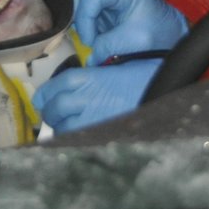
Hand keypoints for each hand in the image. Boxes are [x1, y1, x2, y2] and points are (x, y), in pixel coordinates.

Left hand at [31, 60, 160, 132]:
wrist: (165, 93)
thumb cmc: (145, 77)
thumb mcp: (114, 67)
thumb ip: (90, 77)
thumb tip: (71, 89)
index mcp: (88, 78)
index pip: (53, 87)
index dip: (44, 95)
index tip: (42, 99)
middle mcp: (85, 97)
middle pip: (54, 108)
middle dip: (50, 112)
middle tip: (51, 114)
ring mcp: (91, 119)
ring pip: (62, 128)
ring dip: (60, 128)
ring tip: (65, 126)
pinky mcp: (101, 135)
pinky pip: (78, 141)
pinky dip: (73, 139)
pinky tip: (78, 136)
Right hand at [59, 0, 188, 64]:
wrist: (166, 32)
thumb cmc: (156, 33)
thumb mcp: (134, 42)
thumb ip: (107, 47)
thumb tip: (88, 57)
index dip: (85, 19)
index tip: (89, 41)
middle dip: (70, 5)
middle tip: (75, 28)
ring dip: (69, 6)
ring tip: (76, 27)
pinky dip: (71, 10)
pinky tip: (77, 26)